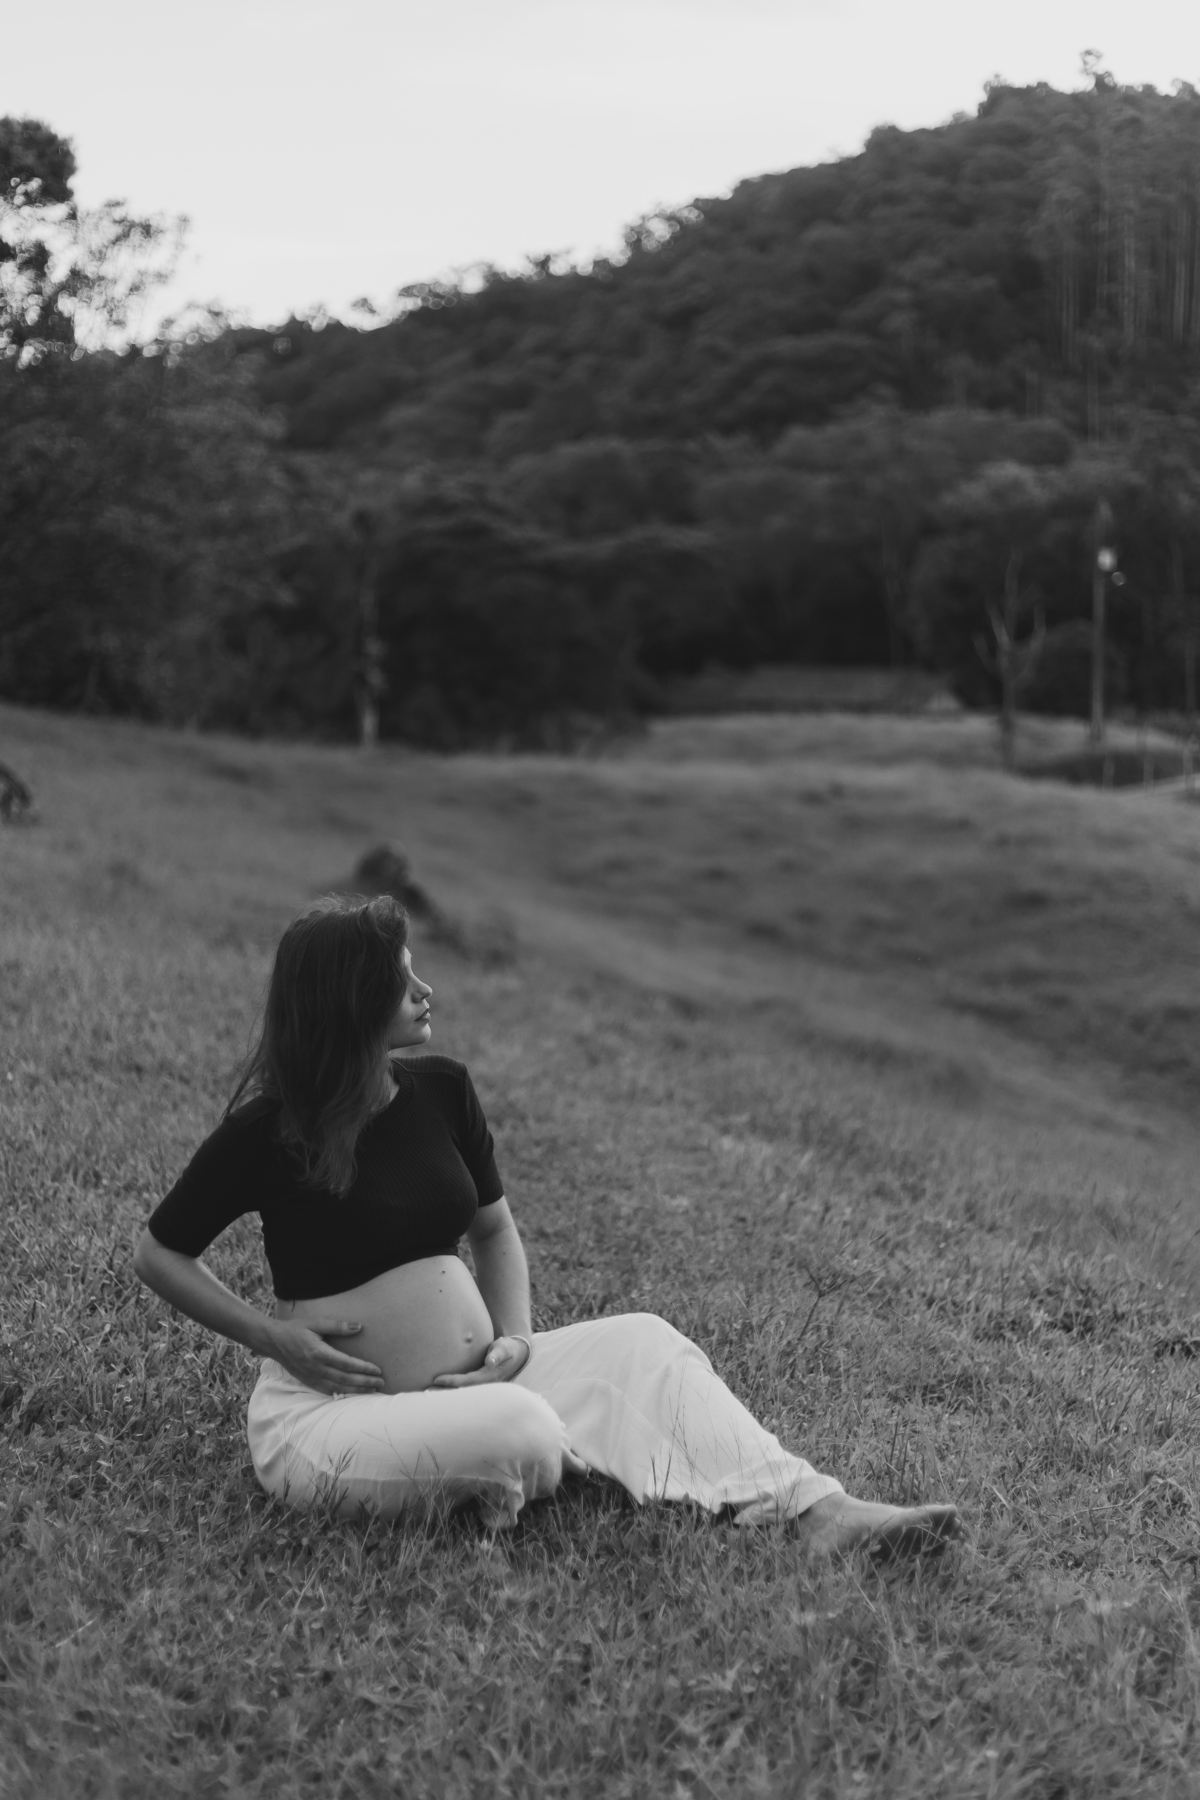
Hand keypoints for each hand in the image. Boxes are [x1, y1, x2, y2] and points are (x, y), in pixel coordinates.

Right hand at [268, 1318, 384, 1395]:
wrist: (274, 1341)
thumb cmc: (296, 1329)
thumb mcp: (316, 1323)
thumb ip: (338, 1326)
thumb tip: (358, 1327)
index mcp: (319, 1352)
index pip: (347, 1363)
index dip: (363, 1368)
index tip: (377, 1370)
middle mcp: (316, 1368)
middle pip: (345, 1378)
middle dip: (364, 1382)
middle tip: (381, 1383)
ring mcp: (311, 1377)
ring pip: (337, 1388)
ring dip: (356, 1390)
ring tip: (372, 1390)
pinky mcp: (307, 1381)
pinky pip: (326, 1391)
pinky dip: (341, 1394)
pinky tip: (351, 1394)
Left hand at [430, 1334, 530, 1388]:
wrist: (515, 1355)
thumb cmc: (508, 1349)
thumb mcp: (505, 1348)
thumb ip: (498, 1353)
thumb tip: (490, 1362)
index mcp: (490, 1377)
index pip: (468, 1382)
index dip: (452, 1381)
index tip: (437, 1379)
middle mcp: (484, 1385)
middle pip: (462, 1393)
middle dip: (444, 1394)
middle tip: (425, 1393)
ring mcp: (481, 1386)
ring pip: (461, 1393)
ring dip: (446, 1394)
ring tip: (427, 1394)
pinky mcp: (478, 1384)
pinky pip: (463, 1390)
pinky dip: (450, 1390)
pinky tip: (438, 1390)